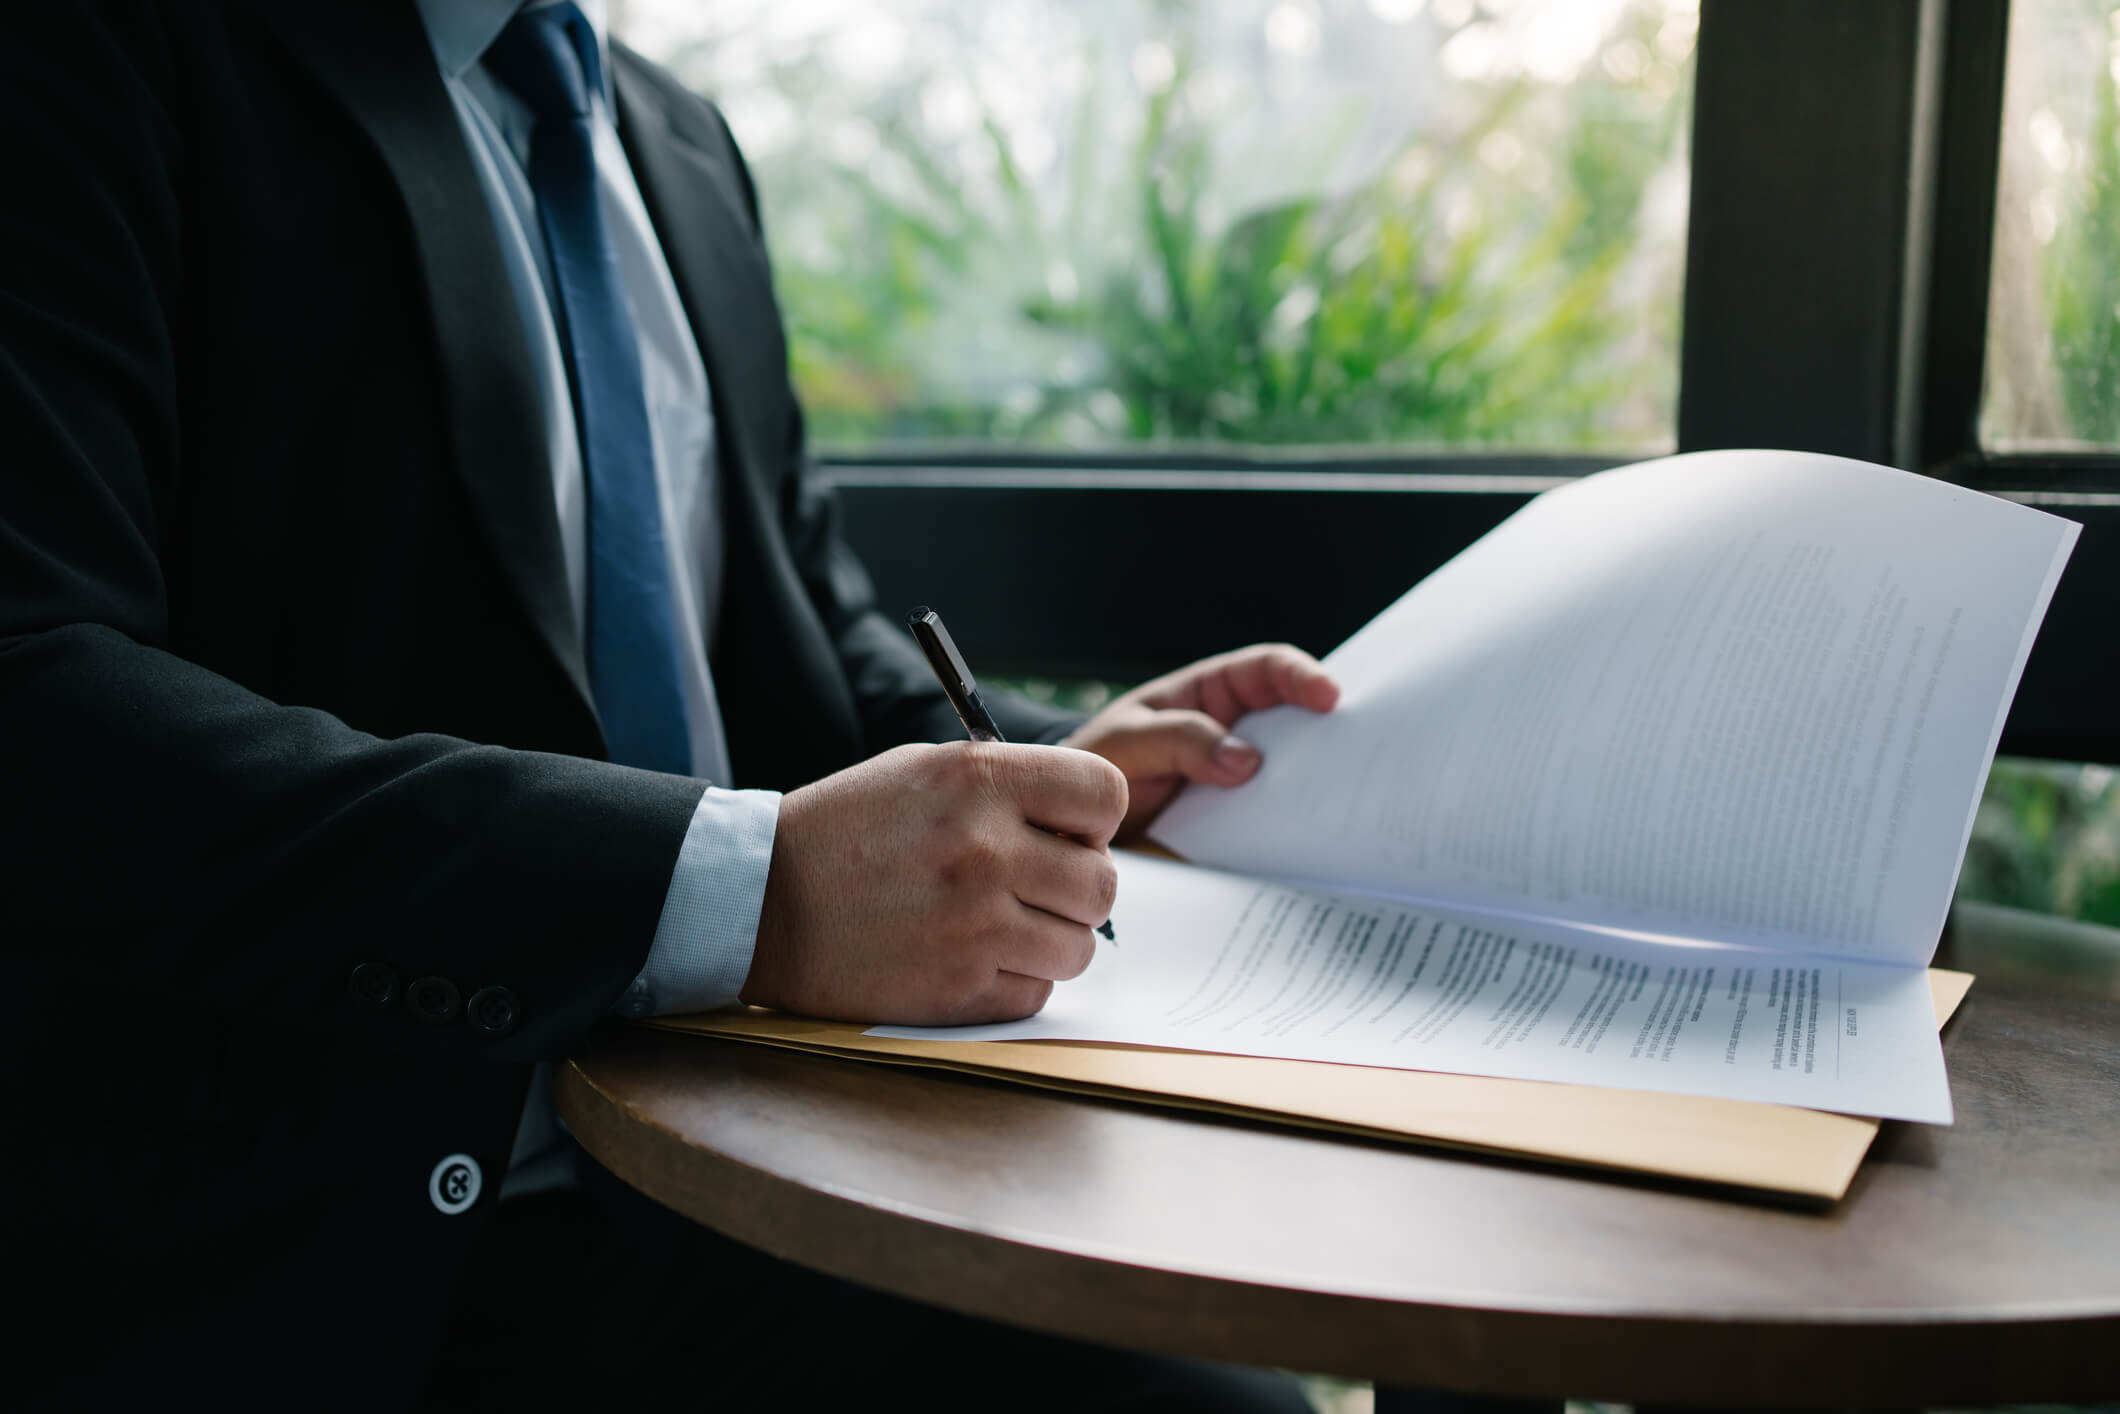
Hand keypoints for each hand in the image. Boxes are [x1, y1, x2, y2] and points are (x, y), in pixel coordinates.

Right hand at [742, 741, 1127, 1024]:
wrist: (762, 902)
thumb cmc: (844, 831)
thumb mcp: (922, 769)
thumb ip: (1007, 785)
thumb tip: (1081, 822)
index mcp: (979, 781)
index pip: (1104, 794)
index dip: (1096, 820)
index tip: (1069, 835)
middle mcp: (986, 850)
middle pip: (1104, 883)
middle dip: (1077, 890)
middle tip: (1034, 890)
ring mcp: (975, 925)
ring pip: (1080, 947)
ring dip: (1050, 942)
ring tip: (1000, 927)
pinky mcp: (959, 989)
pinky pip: (1035, 993)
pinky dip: (1014, 982)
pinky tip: (970, 959)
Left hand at [1063, 643, 1338, 839]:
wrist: (1065, 823)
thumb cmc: (1094, 763)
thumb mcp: (1125, 743)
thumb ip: (1179, 741)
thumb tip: (1248, 761)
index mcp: (1207, 693)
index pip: (1265, 670)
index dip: (1301, 676)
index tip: (1328, 697)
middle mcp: (1230, 731)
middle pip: (1294, 722)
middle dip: (1330, 732)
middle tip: (1361, 752)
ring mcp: (1235, 778)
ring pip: (1290, 773)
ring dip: (1316, 785)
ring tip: (1348, 802)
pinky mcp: (1234, 822)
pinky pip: (1270, 818)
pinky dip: (1291, 826)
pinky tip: (1309, 841)